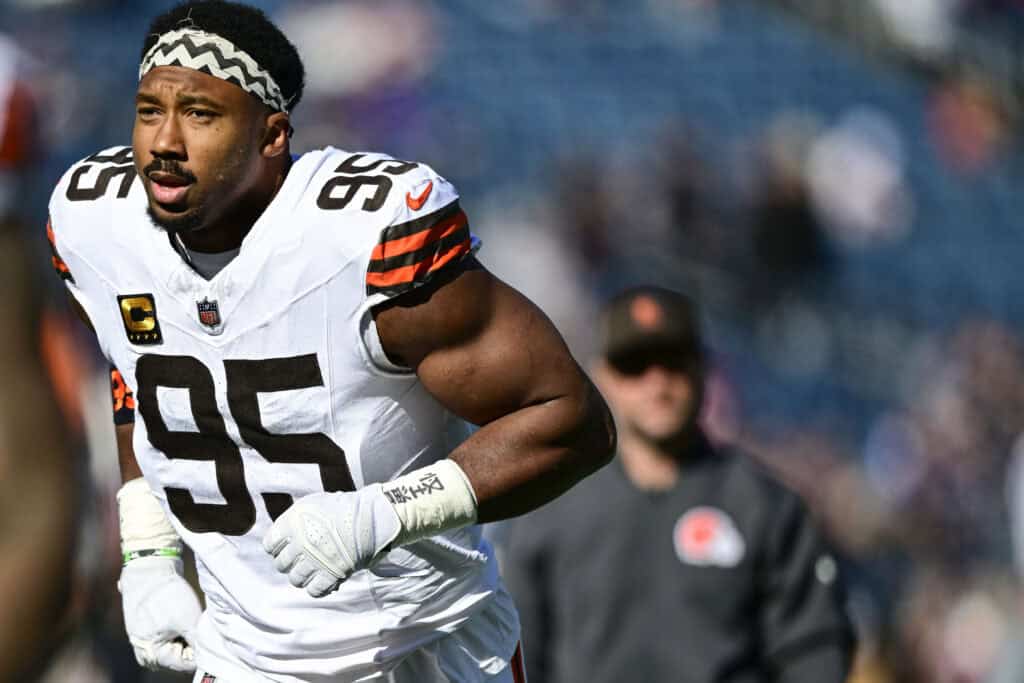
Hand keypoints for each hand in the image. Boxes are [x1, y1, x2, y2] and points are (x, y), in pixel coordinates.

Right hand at [118, 556, 200, 671]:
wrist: (149, 568)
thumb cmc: (166, 596)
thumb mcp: (188, 622)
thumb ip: (197, 644)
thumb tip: (207, 655)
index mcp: (152, 656)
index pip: (185, 664)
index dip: (201, 652)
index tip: (209, 638)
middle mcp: (146, 653)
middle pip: (180, 658)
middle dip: (194, 645)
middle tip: (202, 627)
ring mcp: (148, 640)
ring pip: (178, 646)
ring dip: (189, 636)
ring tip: (194, 621)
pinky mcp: (152, 628)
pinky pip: (172, 636)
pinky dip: (182, 629)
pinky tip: (188, 617)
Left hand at [262, 486, 401, 597]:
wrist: (371, 516)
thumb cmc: (342, 508)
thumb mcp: (311, 504)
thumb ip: (292, 520)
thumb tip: (281, 539)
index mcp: (292, 523)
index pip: (269, 545)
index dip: (277, 547)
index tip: (288, 547)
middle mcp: (300, 543)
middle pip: (281, 565)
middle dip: (290, 562)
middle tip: (303, 558)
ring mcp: (316, 560)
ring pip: (295, 580)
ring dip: (303, 576)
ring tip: (313, 569)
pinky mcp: (332, 574)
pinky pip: (314, 591)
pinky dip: (317, 587)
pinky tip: (323, 579)